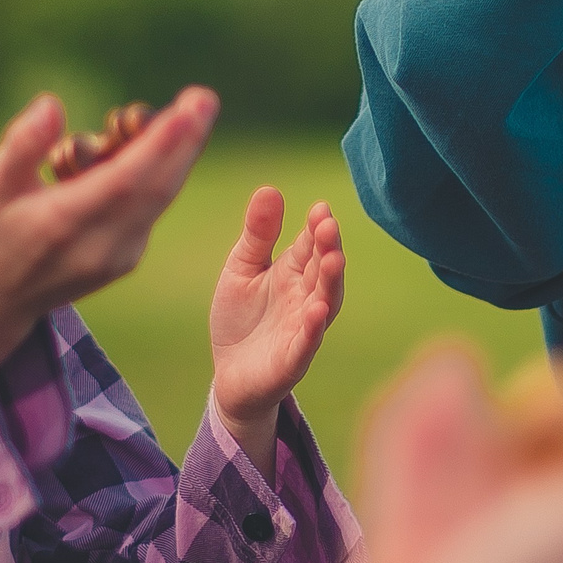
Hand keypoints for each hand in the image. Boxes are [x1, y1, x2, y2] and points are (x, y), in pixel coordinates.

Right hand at [0, 88, 219, 368]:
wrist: (1, 296)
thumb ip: (22, 145)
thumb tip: (53, 105)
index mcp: (62, 224)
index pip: (123, 181)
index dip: (158, 145)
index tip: (186, 111)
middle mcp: (99, 245)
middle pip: (156, 188)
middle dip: (185, 141)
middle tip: (204, 97)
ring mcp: (119, 256)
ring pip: (161, 197)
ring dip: (181, 153)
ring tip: (196, 109)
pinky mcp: (129, 257)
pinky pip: (154, 207)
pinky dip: (164, 171)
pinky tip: (170, 139)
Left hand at [208, 188, 345, 471]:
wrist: (229, 374)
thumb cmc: (241, 318)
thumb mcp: (242, 268)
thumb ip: (258, 234)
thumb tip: (269, 188)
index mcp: (294, 271)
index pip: (311, 244)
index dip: (317, 227)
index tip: (320, 208)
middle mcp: (306, 296)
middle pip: (323, 268)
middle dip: (328, 247)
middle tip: (328, 226)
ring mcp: (303, 327)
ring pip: (325, 302)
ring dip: (332, 282)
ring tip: (334, 259)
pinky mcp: (293, 358)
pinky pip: (307, 342)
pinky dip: (314, 328)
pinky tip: (317, 311)